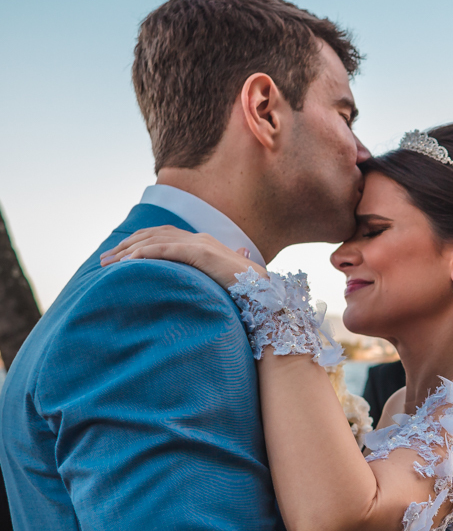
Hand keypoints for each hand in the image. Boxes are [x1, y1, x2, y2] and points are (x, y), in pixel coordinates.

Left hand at [100, 226, 264, 287]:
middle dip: (125, 246)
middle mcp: (201, 239)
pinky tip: (130, 262)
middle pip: (154, 235)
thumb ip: (209, 281)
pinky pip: (168, 249)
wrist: (269, 296)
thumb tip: (202, 290)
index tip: (118, 257)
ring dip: (129, 250)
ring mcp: (203, 244)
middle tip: (103, 261)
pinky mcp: (203, 253)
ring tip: (109, 263)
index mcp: (204, 244)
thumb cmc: (250, 295)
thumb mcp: (222, 285)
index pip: (163, 236)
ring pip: (156, 240)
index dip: (138, 243)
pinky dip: (146, 253)